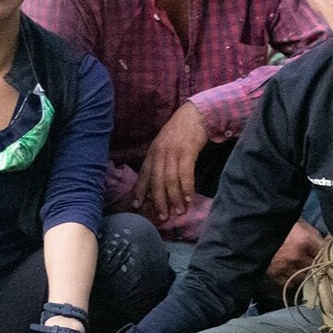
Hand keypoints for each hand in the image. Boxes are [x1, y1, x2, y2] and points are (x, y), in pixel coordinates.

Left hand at [132, 102, 209, 222]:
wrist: (195, 115)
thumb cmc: (181, 132)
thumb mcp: (164, 145)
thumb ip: (160, 161)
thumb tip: (158, 182)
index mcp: (152, 152)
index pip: (143, 174)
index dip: (139, 191)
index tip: (136, 206)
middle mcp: (160, 153)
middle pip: (156, 181)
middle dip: (159, 201)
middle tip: (162, 217)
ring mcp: (173, 152)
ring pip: (171, 180)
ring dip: (175, 198)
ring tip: (179, 211)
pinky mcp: (187, 151)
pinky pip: (185, 174)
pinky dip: (187, 188)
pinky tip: (189, 198)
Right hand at [265, 219, 323, 288]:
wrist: (253, 231)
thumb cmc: (276, 224)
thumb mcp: (297, 222)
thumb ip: (310, 232)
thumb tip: (322, 242)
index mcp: (304, 240)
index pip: (322, 252)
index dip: (322, 251)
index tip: (321, 251)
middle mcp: (296, 256)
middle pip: (314, 266)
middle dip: (314, 263)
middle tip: (312, 258)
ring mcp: (285, 267)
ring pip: (303, 277)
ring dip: (303, 273)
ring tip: (302, 267)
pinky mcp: (275, 274)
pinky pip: (289, 283)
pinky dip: (291, 279)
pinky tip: (291, 273)